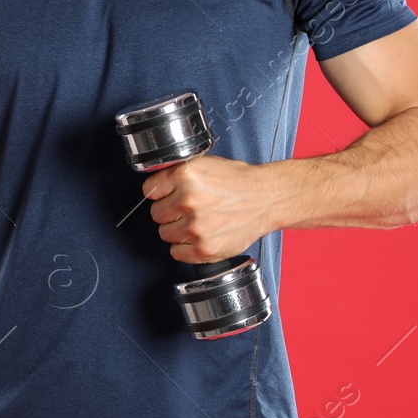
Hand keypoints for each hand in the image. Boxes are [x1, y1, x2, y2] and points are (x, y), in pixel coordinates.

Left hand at [141, 155, 276, 265]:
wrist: (267, 198)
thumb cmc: (238, 181)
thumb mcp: (204, 164)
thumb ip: (177, 174)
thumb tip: (155, 187)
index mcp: (184, 175)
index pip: (149, 191)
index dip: (160, 193)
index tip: (168, 196)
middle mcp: (188, 200)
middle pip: (156, 214)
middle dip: (169, 212)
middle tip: (187, 210)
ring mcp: (196, 227)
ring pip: (164, 234)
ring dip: (176, 230)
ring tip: (196, 222)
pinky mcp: (205, 248)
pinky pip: (176, 253)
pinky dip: (185, 248)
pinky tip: (198, 237)